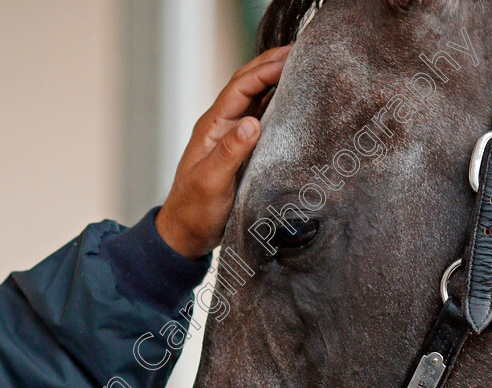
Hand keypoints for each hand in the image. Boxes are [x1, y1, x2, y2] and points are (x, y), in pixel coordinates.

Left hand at [156, 44, 291, 258]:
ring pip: (257, 99)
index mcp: (212, 126)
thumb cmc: (194, 210)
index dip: (265, 69)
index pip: (241, 87)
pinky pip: (263, 120)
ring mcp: (232, 137)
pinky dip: (279, 105)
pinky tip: (297, 101)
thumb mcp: (210, 183)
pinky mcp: (243, 150)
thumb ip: (230, 153)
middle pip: (249, 85)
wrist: (186, 233)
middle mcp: (223, 126)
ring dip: (278, 81)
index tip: (292, 58)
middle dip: (273, 64)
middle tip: (305, 51)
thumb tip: (253, 123)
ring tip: (305, 66)